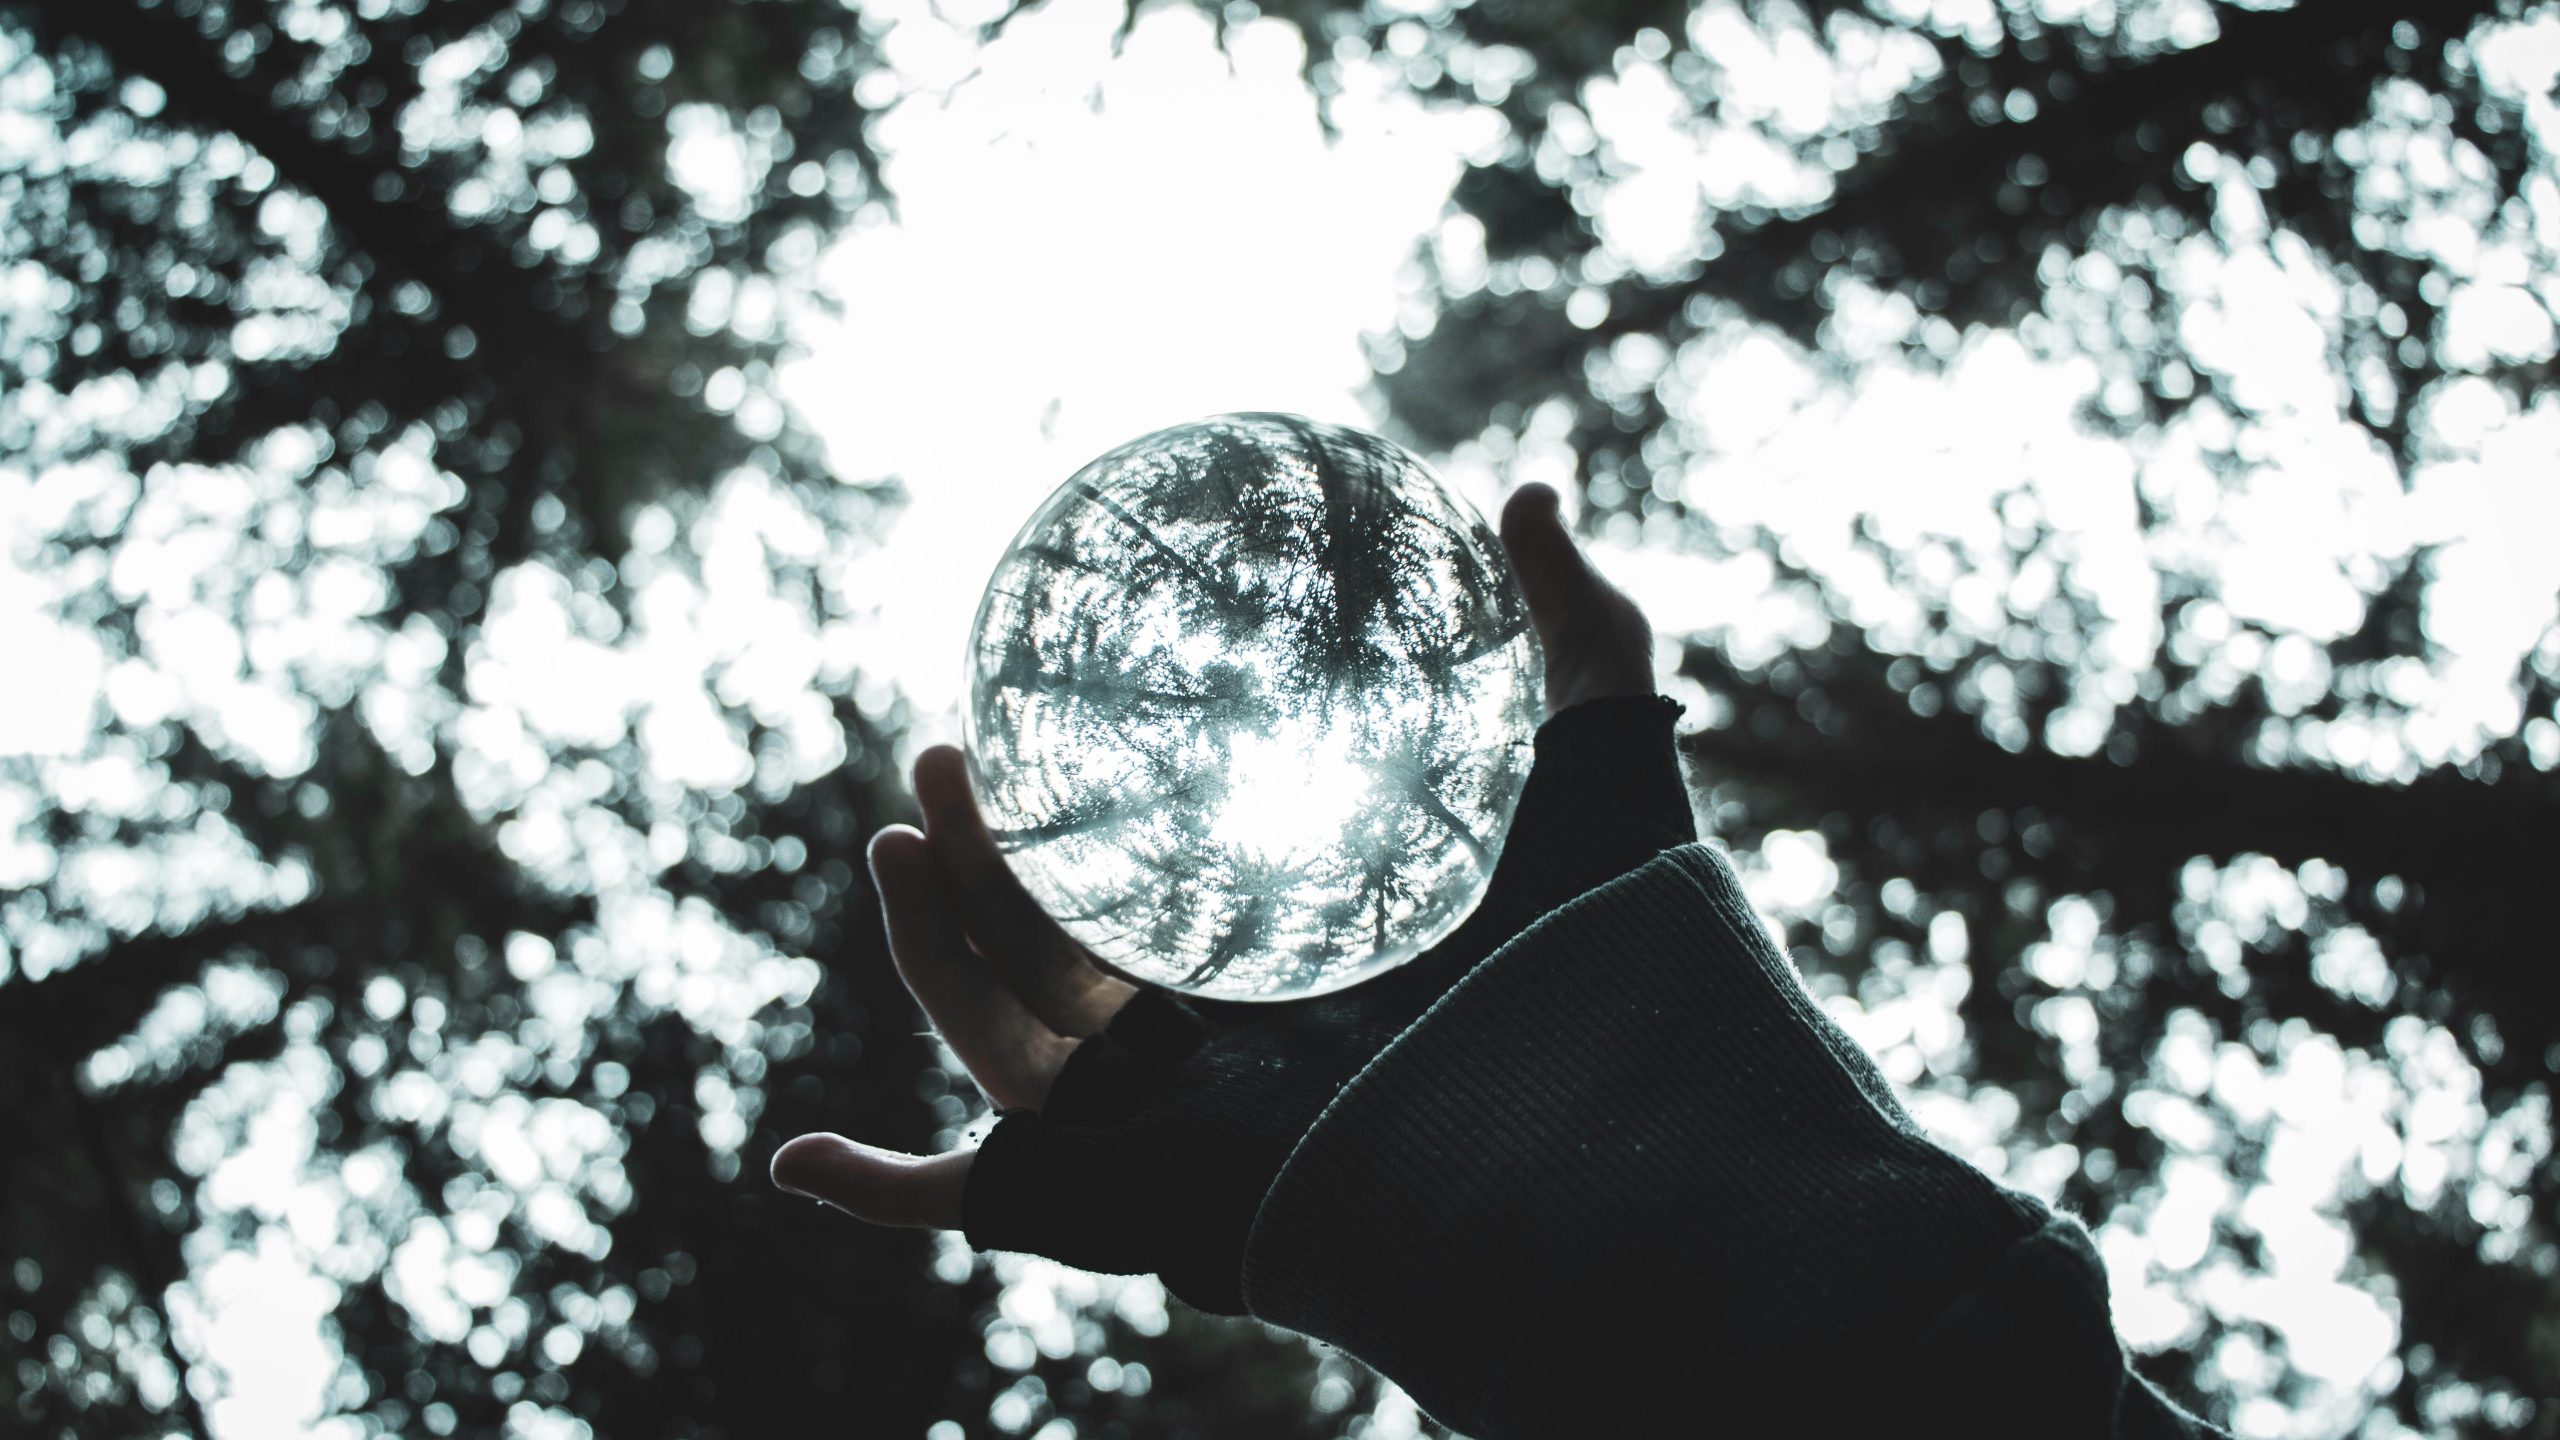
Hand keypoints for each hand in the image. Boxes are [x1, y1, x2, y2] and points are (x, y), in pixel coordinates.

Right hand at [770, 483, 1681, 1305]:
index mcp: (1317, 958)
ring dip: (934, 940)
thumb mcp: (1600, 755)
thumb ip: (1573, 625)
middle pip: (1066, 953)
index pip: (1170, 888)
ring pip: (1012, 1032)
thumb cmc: (1615, 954)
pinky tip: (804, 1158)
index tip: (1026, 722)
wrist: (1603, 1120)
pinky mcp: (1141, 1189)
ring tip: (909, 817)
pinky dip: (888, 1192)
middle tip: (944, 754)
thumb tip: (1529, 489)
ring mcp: (1183, 1121)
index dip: (1084, 814)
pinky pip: (994, 1194)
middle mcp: (1243, 1044)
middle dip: (984, 859)